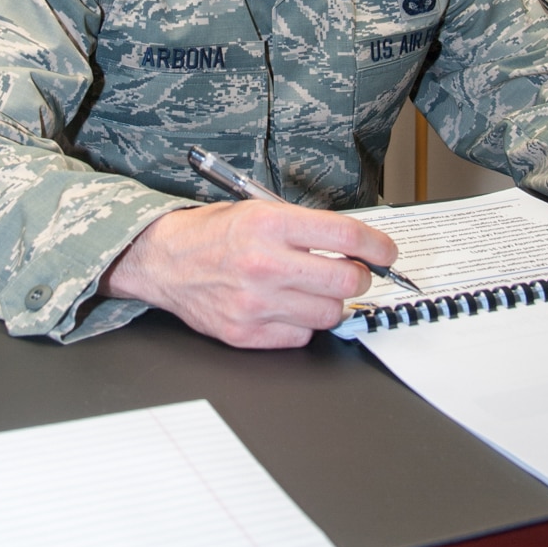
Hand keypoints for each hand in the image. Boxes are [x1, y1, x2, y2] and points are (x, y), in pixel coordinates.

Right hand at [102, 199, 399, 348]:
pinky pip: (301, 336)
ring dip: (331, 303)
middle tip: (351, 272)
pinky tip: (287, 307)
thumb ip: (306, 227)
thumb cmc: (211, 234)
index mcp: (269, 223)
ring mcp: (255, 302)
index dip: (378, 246)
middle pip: (347, 280)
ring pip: (330, 314)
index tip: (386, 252)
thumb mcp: (258, 210)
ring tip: (314, 290)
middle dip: (358, 276)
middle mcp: (264, 263)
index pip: (347, 235)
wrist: (161, 260)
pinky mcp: (246, 332)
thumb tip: (356, 244)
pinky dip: (302, 324)